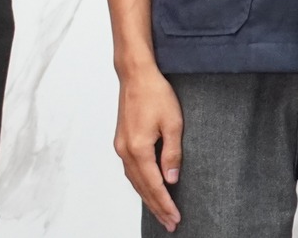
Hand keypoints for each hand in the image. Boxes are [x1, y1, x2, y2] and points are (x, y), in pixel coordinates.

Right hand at [115, 61, 183, 231]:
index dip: (166, 203)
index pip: (154, 185)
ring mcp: (121, 145)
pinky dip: (139, 184)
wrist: (135, 74)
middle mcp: (125, 149)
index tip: (176, 218)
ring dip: (147, 198)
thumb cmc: (155, 94)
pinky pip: (130, 170)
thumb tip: (171, 179)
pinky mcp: (121, 140)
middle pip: (141, 187)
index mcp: (138, 148)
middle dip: (156, 207)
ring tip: (160, 212)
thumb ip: (172, 154)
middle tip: (170, 223)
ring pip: (133, 180)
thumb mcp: (173, 124)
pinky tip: (147, 189)